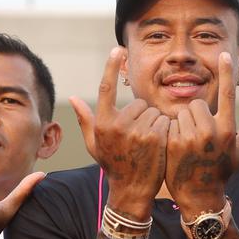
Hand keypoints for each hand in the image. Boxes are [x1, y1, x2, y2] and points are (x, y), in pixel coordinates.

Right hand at [69, 47, 168, 220]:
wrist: (132, 190)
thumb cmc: (113, 165)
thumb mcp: (95, 144)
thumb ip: (85, 119)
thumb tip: (73, 97)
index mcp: (102, 123)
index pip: (106, 88)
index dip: (111, 67)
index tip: (118, 49)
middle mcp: (117, 125)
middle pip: (139, 103)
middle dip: (142, 116)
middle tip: (138, 137)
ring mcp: (136, 131)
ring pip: (153, 112)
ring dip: (154, 124)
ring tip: (147, 144)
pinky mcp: (155, 138)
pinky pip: (164, 122)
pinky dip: (165, 131)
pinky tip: (159, 146)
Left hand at [165, 51, 238, 217]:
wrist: (199, 196)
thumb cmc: (222, 172)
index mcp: (227, 129)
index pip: (227, 94)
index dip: (226, 73)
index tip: (224, 54)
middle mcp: (210, 131)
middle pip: (197, 104)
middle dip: (195, 115)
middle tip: (197, 135)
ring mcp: (190, 138)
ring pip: (181, 113)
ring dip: (182, 124)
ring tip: (186, 143)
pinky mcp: (173, 143)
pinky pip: (168, 124)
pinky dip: (170, 132)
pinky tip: (174, 147)